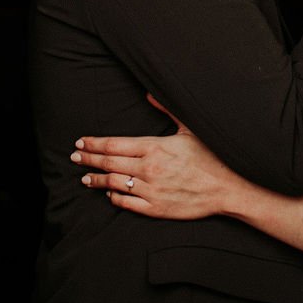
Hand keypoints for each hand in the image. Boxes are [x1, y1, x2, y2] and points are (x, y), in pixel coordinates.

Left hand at [73, 97, 245, 220]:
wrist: (227, 187)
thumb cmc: (210, 156)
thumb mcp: (190, 128)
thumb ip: (167, 109)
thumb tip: (148, 94)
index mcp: (154, 147)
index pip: (114, 144)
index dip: (94, 143)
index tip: (81, 142)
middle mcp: (148, 169)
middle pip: (109, 163)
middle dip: (88, 159)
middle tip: (74, 156)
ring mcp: (151, 190)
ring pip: (114, 183)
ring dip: (96, 179)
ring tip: (85, 177)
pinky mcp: (156, 208)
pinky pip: (127, 203)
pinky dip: (114, 197)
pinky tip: (109, 193)